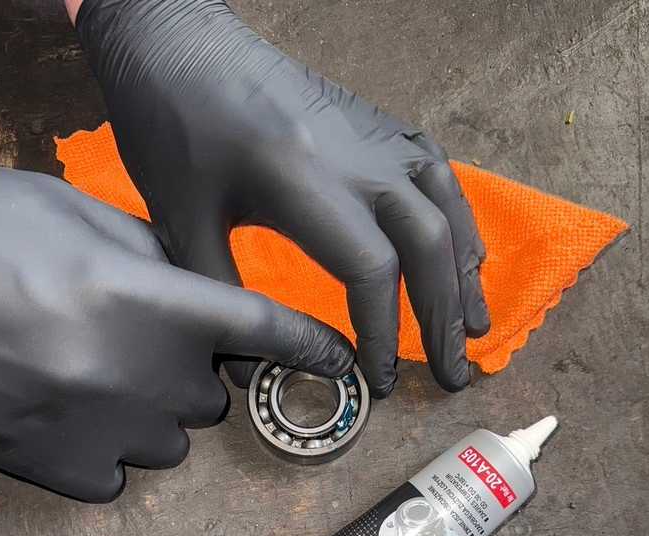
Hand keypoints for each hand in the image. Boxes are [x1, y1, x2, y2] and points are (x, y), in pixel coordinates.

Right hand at [0, 161, 351, 500]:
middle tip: (129, 340)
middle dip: (187, 371)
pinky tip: (59, 413)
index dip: (313, 348)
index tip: (345, 365)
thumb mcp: (71, 214)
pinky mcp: (59, 472)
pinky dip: (103, 451)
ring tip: (81, 374)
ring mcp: (102, 431)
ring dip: (147, 414)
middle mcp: (141, 375)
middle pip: (211, 396)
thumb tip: (197, 289)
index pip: (266, 332)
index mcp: (152, 301)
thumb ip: (153, 256)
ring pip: (171, 443)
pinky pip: (118, 477)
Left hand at [75, 0, 488, 396]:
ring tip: (476, 329)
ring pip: (446, 213)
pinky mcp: (381, 125)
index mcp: (305, 182)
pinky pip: (442, 179)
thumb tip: (246, 372)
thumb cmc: (172, 128)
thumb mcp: (179, 222)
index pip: (372, 273)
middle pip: (428, 247)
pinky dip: (460, 225)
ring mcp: (378, 136)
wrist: (181, 40)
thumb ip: (222, 298)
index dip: (383, 336)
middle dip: (444, 321)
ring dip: (465, 278)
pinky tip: (464, 260)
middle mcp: (358, 157)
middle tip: (452, 376)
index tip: (380, 382)